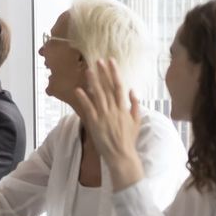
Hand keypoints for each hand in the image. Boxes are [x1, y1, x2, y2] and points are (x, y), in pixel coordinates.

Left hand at [75, 58, 143, 189]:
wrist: (121, 155)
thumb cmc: (129, 139)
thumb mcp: (137, 121)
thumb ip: (135, 105)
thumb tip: (133, 90)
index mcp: (123, 108)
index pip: (119, 86)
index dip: (114, 73)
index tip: (111, 61)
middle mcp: (114, 109)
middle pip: (107, 87)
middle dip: (102, 73)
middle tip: (97, 60)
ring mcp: (103, 116)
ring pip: (97, 95)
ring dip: (92, 82)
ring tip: (87, 70)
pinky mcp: (94, 123)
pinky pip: (88, 108)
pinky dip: (83, 99)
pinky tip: (78, 89)